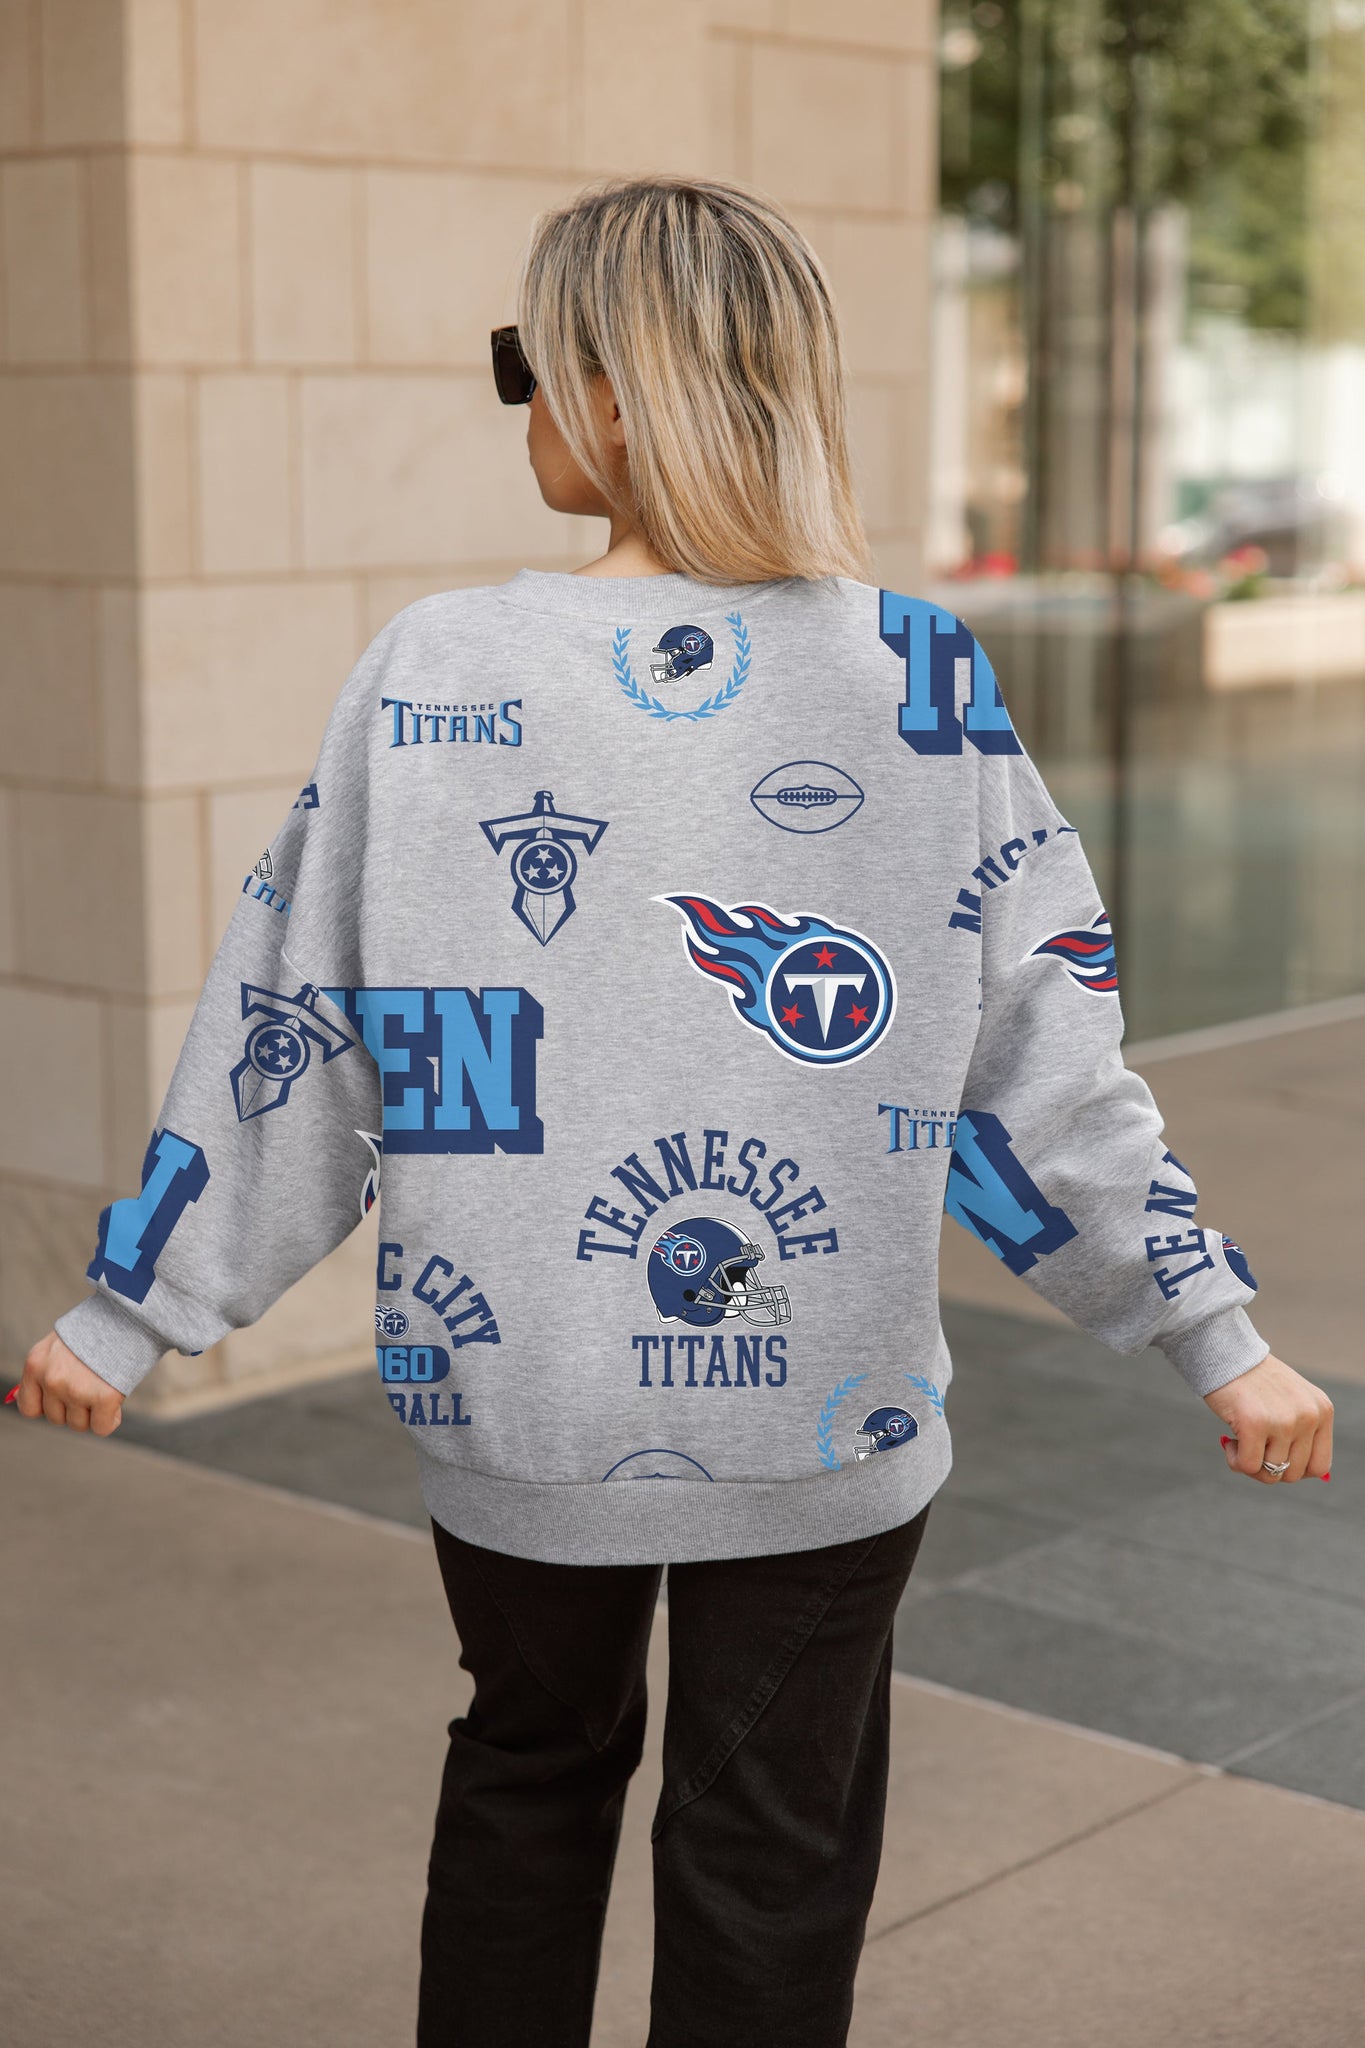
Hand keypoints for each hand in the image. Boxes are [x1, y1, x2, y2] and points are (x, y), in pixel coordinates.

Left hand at [12, 1331, 124, 1435]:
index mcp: (36, 1364)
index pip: (29, 1408)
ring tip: (105, 1385)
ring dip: (94, 1412)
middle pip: (57, 1419)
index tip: (63, 1398)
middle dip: (75, 1407)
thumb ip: (42, 1372)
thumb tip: (21, 1401)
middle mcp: (52, 1379)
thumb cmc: (97, 1328)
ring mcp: (77, 1389)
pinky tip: (116, 1399)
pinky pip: (102, 1428)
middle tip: (92, 1383)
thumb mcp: (58, 1344)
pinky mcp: (104, 1397)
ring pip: (80, 1425)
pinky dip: (111, 1418)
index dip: (48, 1406)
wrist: (130, 1313)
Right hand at [1203, 1352, 1331, 1484]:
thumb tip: (1296, 1475)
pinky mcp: (1255, 1423)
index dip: (1294, 1468)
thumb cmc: (1253, 1380)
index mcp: (1322, 1411)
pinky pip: (1248, 1466)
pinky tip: (1228, 1440)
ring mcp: (1284, 1421)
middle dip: (1269, 1467)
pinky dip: (1235, 1460)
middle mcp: (1308, 1416)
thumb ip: (1301, 1433)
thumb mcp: (1290, 1401)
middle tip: (1252, 1447)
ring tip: (1239, 1439)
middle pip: (1294, 1474)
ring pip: (1271, 1474)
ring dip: (1250, 1464)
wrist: (1225, 1351)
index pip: (1320, 1466)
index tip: (1274, 1453)